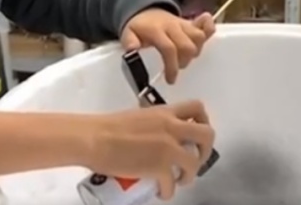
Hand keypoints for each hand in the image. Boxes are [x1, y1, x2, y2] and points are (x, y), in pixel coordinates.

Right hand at [85, 100, 215, 199]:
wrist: (94, 138)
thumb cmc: (107, 127)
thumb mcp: (138, 116)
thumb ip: (155, 123)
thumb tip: (160, 137)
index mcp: (165, 112)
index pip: (197, 108)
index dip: (204, 122)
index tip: (196, 134)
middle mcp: (171, 127)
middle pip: (207, 135)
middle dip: (205, 150)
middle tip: (194, 159)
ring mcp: (168, 148)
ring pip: (195, 163)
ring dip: (189, 175)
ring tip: (178, 179)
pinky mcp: (159, 167)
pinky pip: (173, 184)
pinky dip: (168, 192)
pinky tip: (161, 192)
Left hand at [121, 9, 215, 83]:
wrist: (145, 11)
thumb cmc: (138, 28)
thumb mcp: (128, 33)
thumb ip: (129, 41)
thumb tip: (131, 49)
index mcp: (156, 30)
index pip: (168, 48)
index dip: (172, 66)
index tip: (170, 80)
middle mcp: (172, 25)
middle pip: (187, 45)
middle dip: (183, 61)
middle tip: (176, 68)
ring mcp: (183, 23)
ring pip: (198, 37)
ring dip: (195, 51)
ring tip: (185, 58)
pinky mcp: (191, 23)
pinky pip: (206, 24)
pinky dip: (209, 29)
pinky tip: (205, 38)